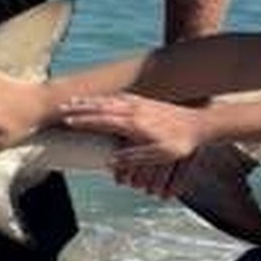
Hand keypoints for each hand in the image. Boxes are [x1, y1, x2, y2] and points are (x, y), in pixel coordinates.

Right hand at [59, 91, 208, 195]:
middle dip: (79, 108)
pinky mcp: (145, 101)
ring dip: (89, 101)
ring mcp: (139, 103)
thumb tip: (109, 162)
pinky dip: (104, 98)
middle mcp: (134, 110)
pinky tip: (100, 100)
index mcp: (134, 123)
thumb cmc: (180, 143)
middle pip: (100, 107)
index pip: (102, 120)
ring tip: (73, 102)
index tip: (66, 122)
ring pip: (107, 100)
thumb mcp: (158, 155)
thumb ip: (133, 158)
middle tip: (60, 109)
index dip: (83, 121)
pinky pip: (118, 98)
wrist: (200, 124)